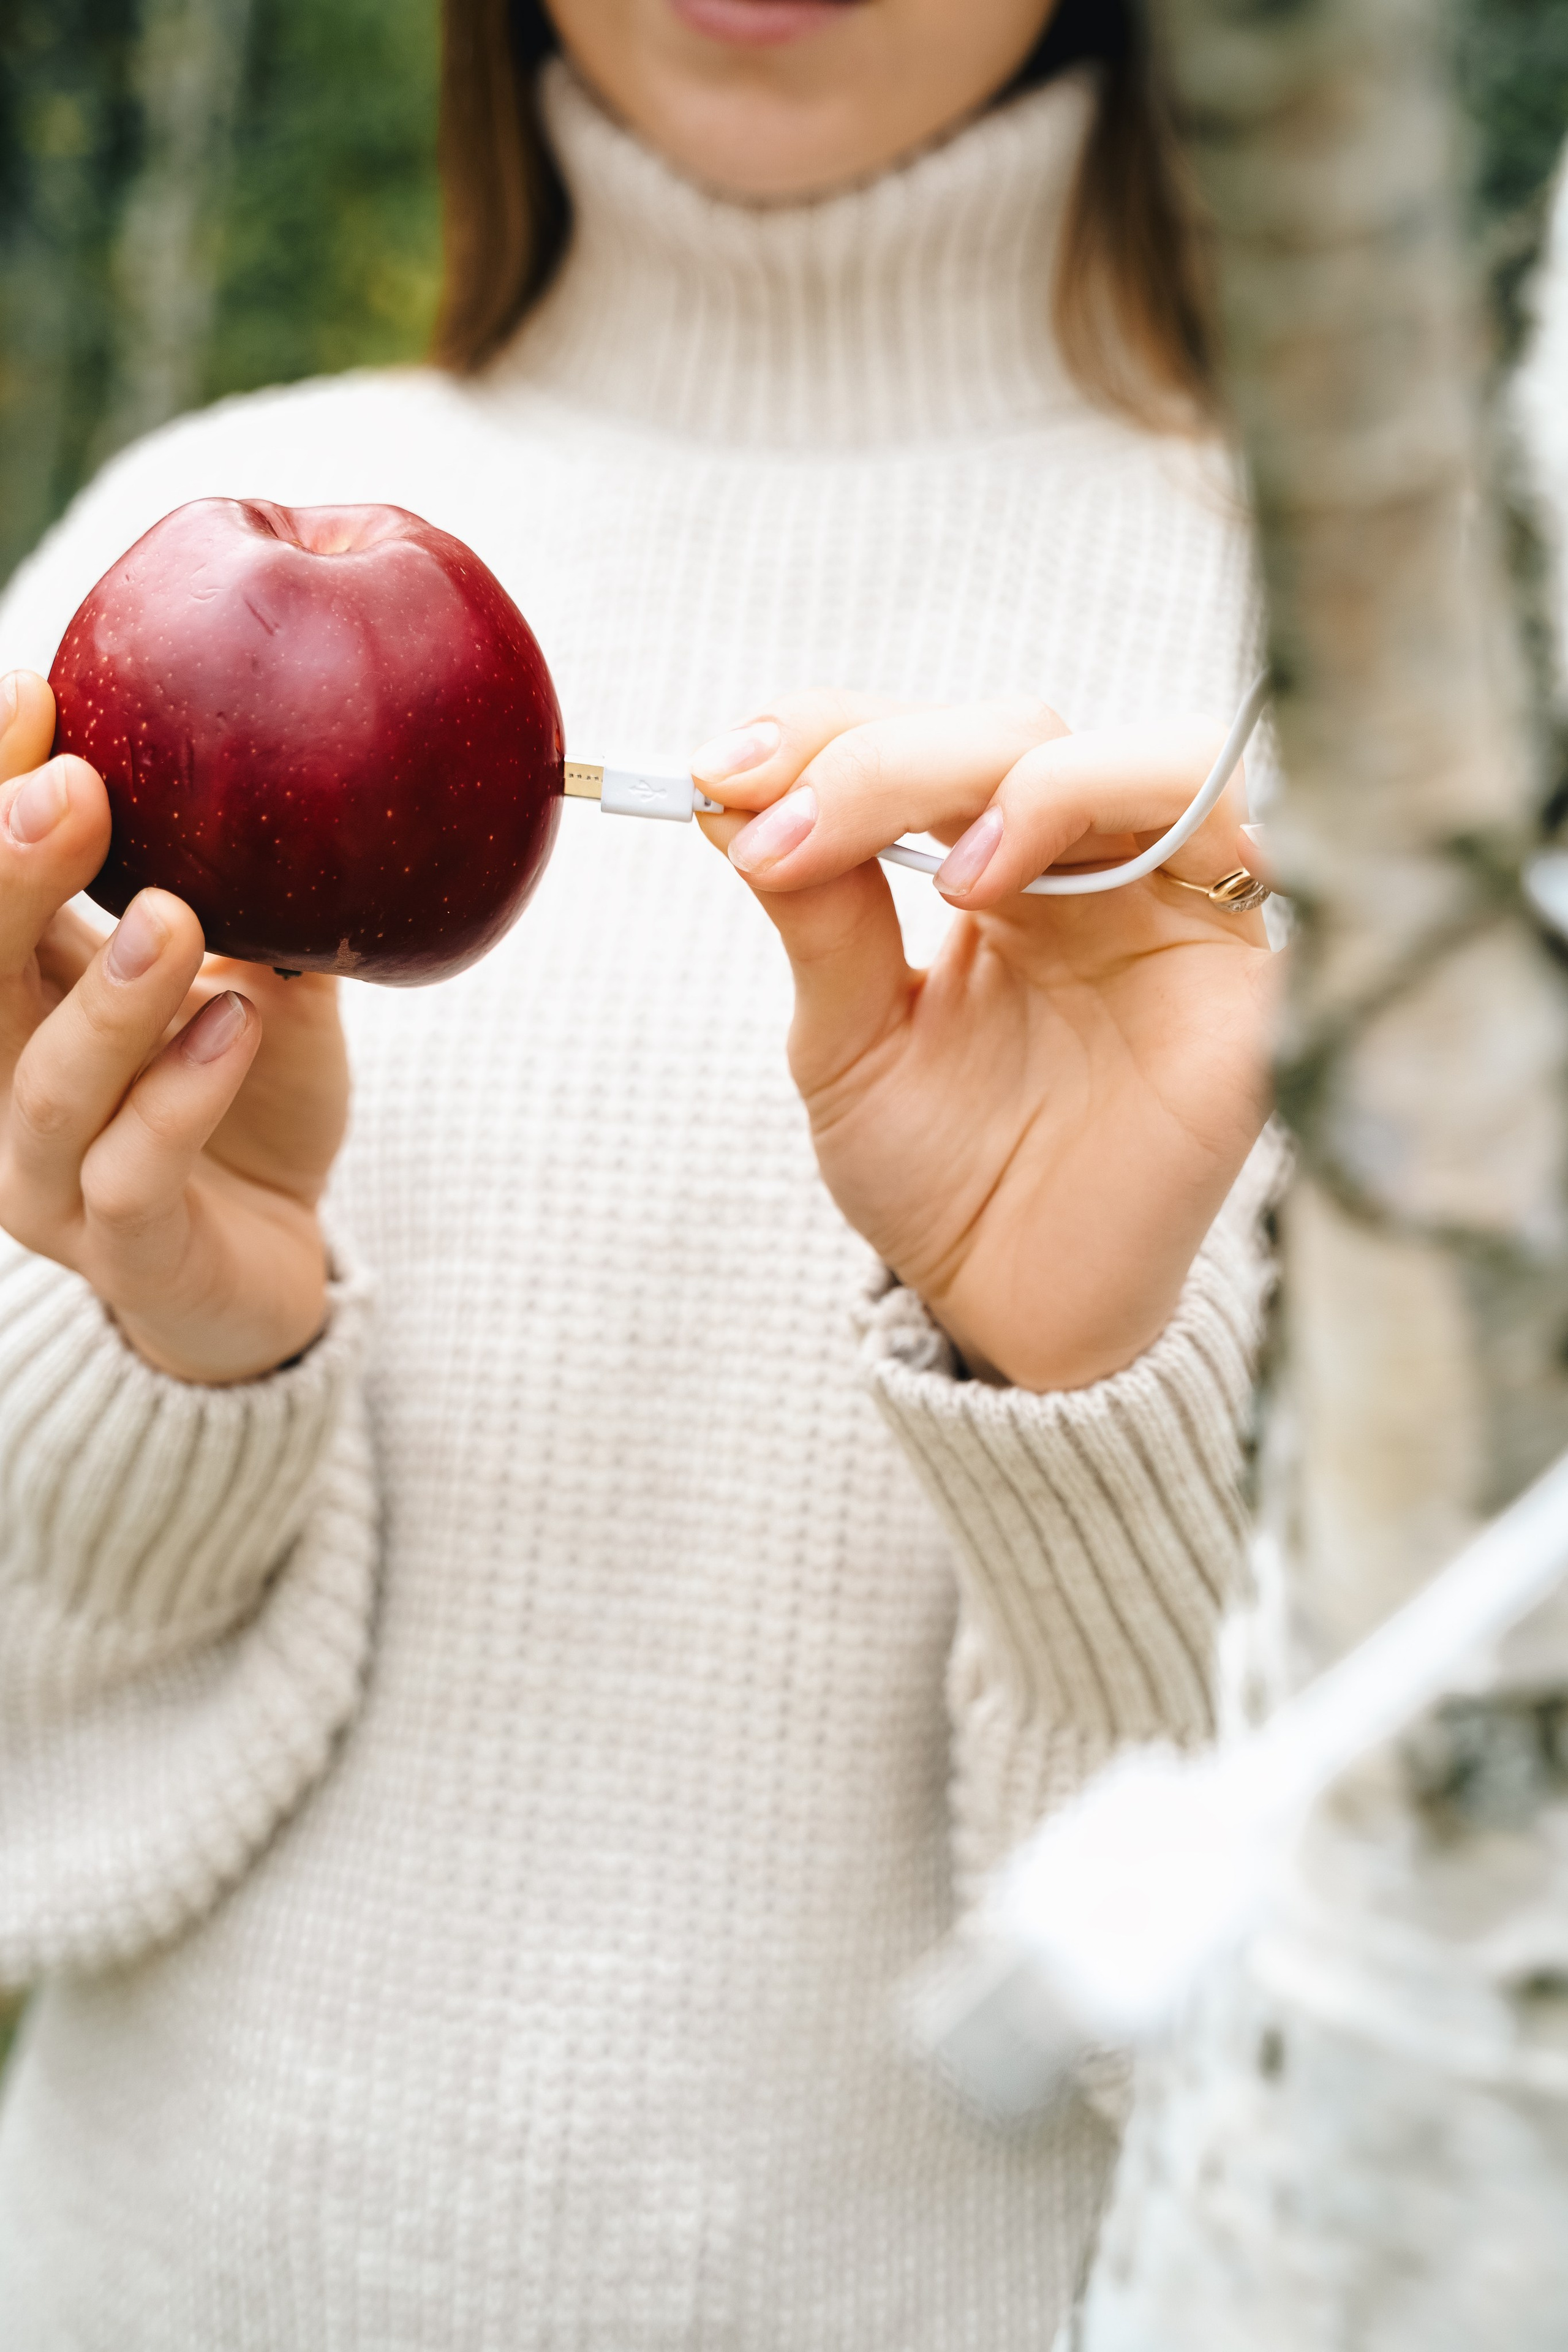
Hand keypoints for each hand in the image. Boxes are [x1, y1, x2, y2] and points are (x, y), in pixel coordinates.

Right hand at [0, 670, 348, 1383]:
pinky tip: (234, 1024)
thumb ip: (260, 906)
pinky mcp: (125, 1253)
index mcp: (21, 1003)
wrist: (269, 1274)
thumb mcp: (256, 990)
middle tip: (72, 789)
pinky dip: (180, 1097)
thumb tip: (308, 774)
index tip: (35, 692)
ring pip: (48, 1083)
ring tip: (176, 916)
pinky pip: (135, 1172)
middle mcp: (4, 1086)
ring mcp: (51, 1180)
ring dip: (108, 995)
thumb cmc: (246, 1116)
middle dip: (6, 876)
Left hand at [694, 695, 1276, 1391]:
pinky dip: (1146, 817)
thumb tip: (726, 791)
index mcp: (1003, 874)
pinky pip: (1251, 852)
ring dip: (1026, 780)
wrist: (1012, 1310)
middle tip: (786, 827)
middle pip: (1023, 735)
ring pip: (1152, 758)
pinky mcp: (1254, 984)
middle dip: (892, 760)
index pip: (930, 743)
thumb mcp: (847, 1043)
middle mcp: (1101, 876)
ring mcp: (1186, 919)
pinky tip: (1009, 885)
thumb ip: (815, 920)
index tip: (721, 772)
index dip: (830, 733)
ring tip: (939, 872)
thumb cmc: (943, 1180)